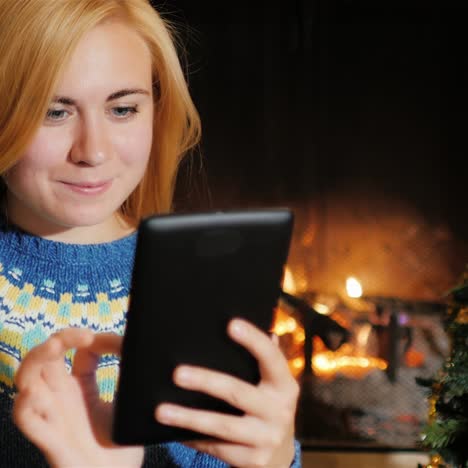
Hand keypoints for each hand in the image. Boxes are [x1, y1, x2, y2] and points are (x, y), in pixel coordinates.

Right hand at [13, 328, 143, 467]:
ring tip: (54, 349)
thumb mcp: (127, 401)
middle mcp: (61, 398)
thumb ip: (130, 374)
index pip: (70, 352)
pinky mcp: (51, 440)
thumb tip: (136, 343)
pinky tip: (38, 392)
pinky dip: (25, 404)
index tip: (107, 340)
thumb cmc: (120, 444)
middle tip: (74, 337)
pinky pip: (25, 420)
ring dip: (34, 363)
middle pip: (40, 360)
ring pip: (25, 383)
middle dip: (53, 342)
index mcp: (78, 387)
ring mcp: (54, 417)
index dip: (82, 338)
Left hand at [155, 318, 298, 467]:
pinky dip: (194, 438)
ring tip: (161, 410)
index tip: (230, 324)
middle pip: (238, 393)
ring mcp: (268, 437)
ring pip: (223, 426)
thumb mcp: (271, 384)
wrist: (280, 454)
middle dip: (206, 381)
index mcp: (284, 384)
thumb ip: (262, 358)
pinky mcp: (254, 461)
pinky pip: (217, 448)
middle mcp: (280, 410)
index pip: (271, 357)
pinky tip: (174, 431)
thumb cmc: (267, 405)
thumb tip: (246, 320)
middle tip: (177, 373)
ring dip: (189, 417)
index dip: (253, 340)